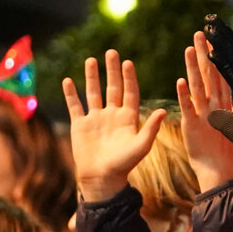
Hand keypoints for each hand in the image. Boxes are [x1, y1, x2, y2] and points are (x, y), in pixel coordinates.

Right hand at [62, 51, 167, 203]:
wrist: (102, 179)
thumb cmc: (124, 165)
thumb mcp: (141, 146)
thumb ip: (151, 128)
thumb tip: (164, 111)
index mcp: (128, 118)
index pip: (130, 92)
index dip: (129, 78)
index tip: (128, 63)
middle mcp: (112, 115)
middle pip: (112, 87)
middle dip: (112, 70)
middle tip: (112, 52)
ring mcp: (96, 119)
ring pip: (93, 92)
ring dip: (91, 77)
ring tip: (91, 60)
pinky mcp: (80, 125)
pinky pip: (75, 106)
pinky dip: (71, 94)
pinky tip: (68, 80)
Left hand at [176, 31, 232, 190]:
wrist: (218, 169)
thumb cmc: (220, 147)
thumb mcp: (223, 121)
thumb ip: (222, 104)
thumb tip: (223, 90)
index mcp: (222, 103)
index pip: (219, 75)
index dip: (215, 56)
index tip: (213, 39)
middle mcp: (215, 105)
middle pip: (210, 74)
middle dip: (205, 53)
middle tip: (201, 33)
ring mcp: (205, 114)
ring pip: (199, 85)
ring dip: (194, 66)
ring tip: (189, 48)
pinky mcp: (193, 125)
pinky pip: (188, 107)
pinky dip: (184, 94)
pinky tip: (180, 80)